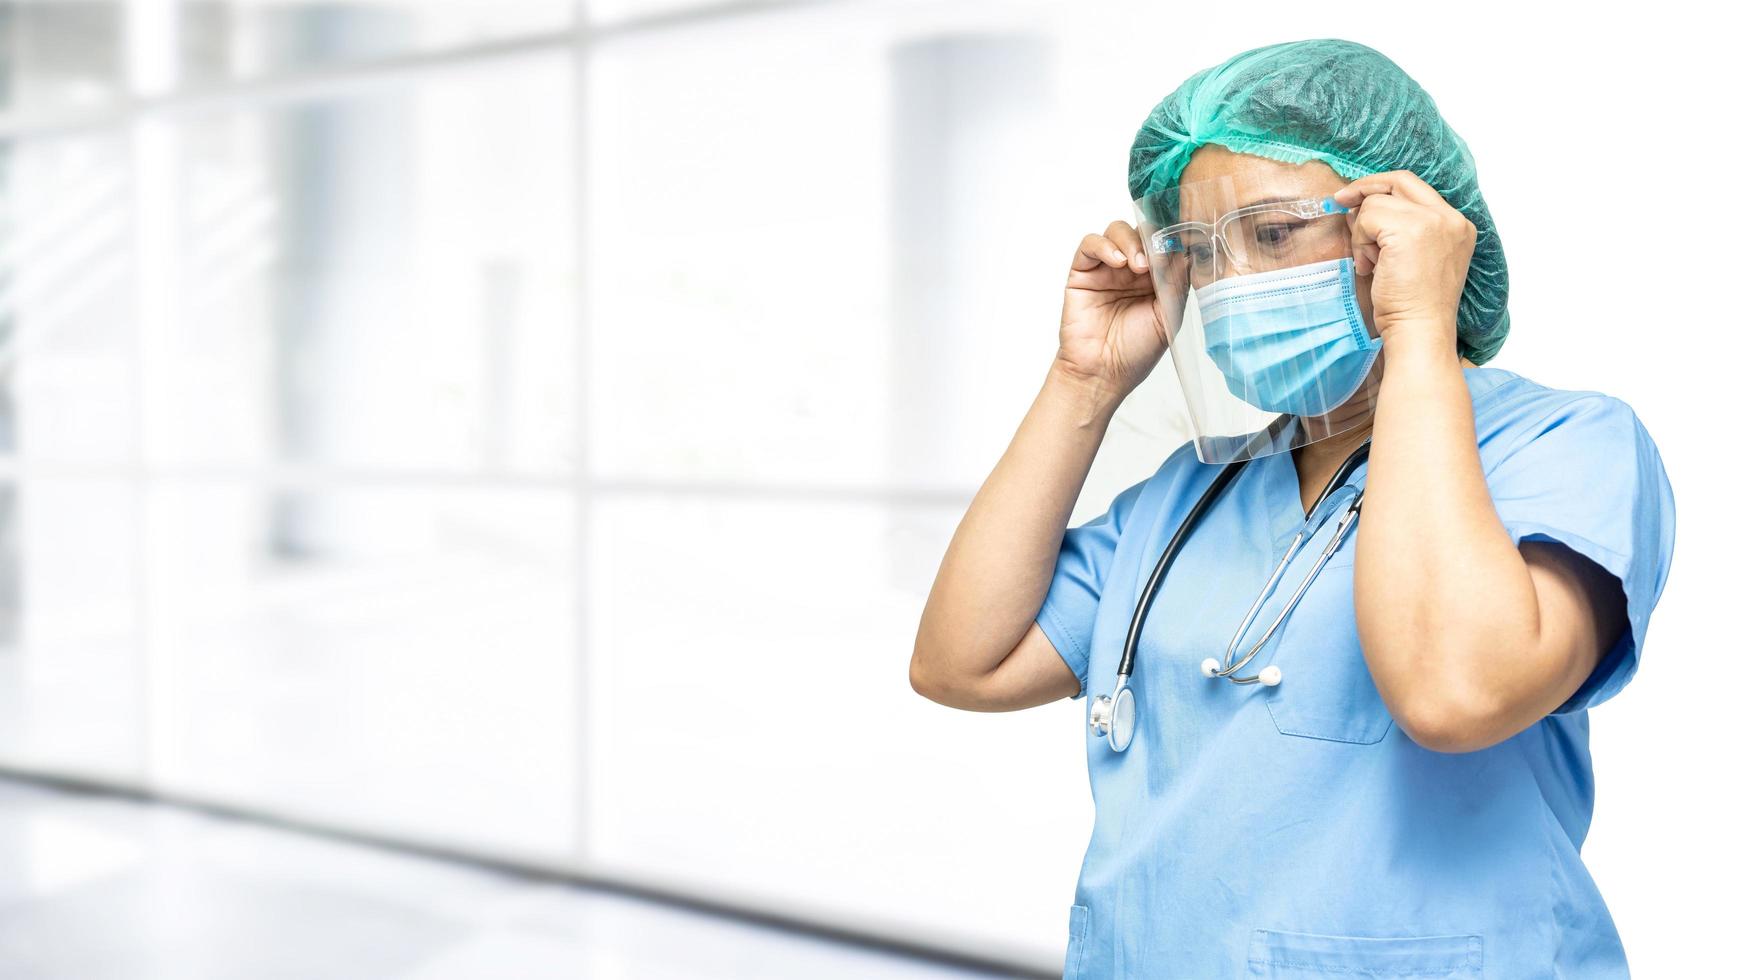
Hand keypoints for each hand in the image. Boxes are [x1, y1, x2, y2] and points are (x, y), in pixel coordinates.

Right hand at [1055, 221, 1173, 399]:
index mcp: (1156, 279)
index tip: (1182, 241)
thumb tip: (1185, 251)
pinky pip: (1090, 244)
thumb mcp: (1168, 315)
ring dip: (1130, 241)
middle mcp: (1131, 270)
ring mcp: (1106, 269)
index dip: (1172, 238)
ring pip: (1117, 231)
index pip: (1165, 244)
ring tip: (1137, 265)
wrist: (1102, 373)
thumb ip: (1177, 283)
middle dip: (1152, 238)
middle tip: (1157, 257)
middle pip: (1142, 231)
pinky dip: (1104, 246)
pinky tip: (1116, 263)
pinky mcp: (1082, 272)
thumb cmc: (1135, 352)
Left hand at [1331, 171, 1474, 347]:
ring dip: (1363, 232)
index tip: (1356, 197)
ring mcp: (1434, 221)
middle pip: (1399, 181)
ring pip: (1378, 202)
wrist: (1420, 330)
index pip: (1416, 187)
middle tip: (1342, 201)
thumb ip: (1396, 229)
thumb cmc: (1412, 305)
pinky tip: (1370, 267)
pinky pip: (1368, 217)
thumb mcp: (1412, 258)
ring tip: (1372, 263)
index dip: (1382, 187)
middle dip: (1365, 188)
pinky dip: (1360, 241)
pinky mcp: (1411, 230)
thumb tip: (1360, 207)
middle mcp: (1450, 218)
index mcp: (1456, 225)